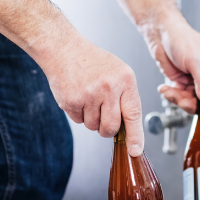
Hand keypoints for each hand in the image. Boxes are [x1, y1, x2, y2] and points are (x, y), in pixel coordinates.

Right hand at [38, 27, 146, 152]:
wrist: (64, 49)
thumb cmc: (92, 62)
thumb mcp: (118, 73)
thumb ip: (125, 97)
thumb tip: (129, 128)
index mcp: (125, 79)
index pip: (133, 114)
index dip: (135, 136)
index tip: (135, 150)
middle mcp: (109, 87)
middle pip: (111, 127)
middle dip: (107, 130)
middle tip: (103, 120)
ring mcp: (89, 94)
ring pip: (93, 125)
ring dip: (90, 119)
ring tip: (88, 98)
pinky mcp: (72, 100)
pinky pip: (78, 120)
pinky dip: (77, 113)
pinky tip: (77, 96)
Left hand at [141, 9, 199, 114]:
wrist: (160, 32)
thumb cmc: (181, 38)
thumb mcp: (194, 61)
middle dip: (191, 102)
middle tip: (180, 100)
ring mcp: (195, 79)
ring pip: (191, 100)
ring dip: (179, 99)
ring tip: (169, 91)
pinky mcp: (182, 81)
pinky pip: (179, 96)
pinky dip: (171, 94)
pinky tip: (164, 88)